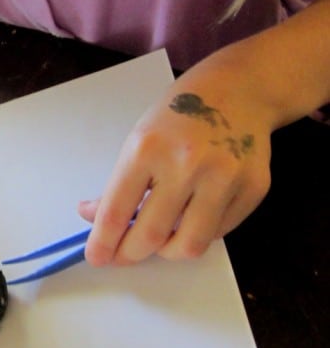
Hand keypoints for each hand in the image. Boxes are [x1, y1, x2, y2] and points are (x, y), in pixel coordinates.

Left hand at [80, 58, 273, 265]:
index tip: (96, 257)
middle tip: (124, 254)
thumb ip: (119, 182)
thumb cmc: (179, 114)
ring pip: (190, 245)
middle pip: (152, 235)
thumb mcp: (139, 138)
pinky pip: (219, 232)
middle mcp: (186, 163)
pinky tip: (192, 215)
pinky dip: (199, 232)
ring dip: (168, 251)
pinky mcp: (253, 188)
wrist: (237, 90)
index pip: (116, 211)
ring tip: (160, 238)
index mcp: (147, 148)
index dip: (103, 242)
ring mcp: (224, 177)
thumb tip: (94, 218)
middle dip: (131, 254)